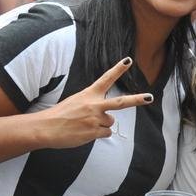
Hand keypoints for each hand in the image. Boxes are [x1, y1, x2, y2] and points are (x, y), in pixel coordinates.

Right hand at [37, 57, 151, 147]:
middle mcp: (95, 105)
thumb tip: (105, 117)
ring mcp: (96, 118)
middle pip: (121, 102)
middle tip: (149, 98)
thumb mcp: (75, 103)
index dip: (118, 69)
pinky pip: (105, 133)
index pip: (106, 79)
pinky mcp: (94, 131)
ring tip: (85, 125)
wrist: (46, 128)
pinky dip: (98, 134)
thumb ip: (91, 106)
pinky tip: (85, 133)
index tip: (128, 61)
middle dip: (137, 100)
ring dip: (102, 125)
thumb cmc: (59, 116)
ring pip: (110, 123)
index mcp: (88, 94)